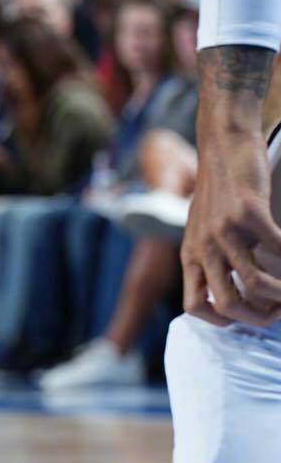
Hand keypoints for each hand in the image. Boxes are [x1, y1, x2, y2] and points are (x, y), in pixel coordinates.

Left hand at [182, 125, 280, 326]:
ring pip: (254, 283)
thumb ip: (212, 255)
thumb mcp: (204, 227)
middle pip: (227, 305)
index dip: (222, 320)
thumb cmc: (220, 188)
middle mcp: (203, 247)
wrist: (222, 142)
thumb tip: (238, 286)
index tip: (247, 312)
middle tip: (280, 310)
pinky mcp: (247, 212)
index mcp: (190, 255)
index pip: (194, 307)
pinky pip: (277, 248)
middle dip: (260, 317)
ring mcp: (224, 231)